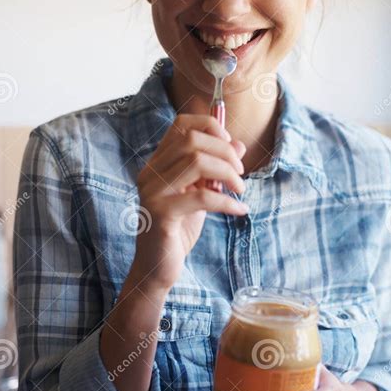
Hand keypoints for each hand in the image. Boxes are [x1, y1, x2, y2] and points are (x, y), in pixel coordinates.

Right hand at [133, 114, 247, 290]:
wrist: (157, 267)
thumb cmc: (179, 228)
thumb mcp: (200, 193)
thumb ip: (214, 169)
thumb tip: (239, 144)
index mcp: (157, 162)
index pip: (181, 124)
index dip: (210, 126)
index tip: (230, 146)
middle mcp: (150, 171)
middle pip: (191, 140)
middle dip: (224, 152)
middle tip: (240, 173)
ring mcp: (152, 191)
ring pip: (196, 161)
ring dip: (227, 173)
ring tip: (240, 190)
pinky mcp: (160, 214)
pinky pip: (201, 197)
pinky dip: (227, 201)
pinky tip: (239, 210)